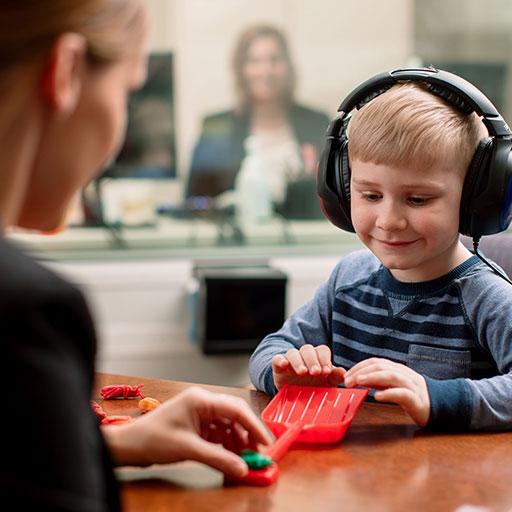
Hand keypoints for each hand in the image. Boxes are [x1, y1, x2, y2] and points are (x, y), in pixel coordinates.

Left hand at [102, 387, 272, 476]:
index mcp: (200, 399)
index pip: (236, 408)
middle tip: (259, 453)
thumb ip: (218, 458)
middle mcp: (202, 402)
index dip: (254, 425)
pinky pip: (217, 433)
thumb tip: (243, 469)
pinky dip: (226, 445)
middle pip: (234, 415)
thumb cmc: (152, 439)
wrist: (129, 446)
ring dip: (237, 441)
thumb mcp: (188, 449)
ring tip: (245, 458)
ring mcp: (198, 413)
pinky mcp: (195, 425)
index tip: (266, 442)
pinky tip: (231, 457)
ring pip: (227, 425)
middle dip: (247, 434)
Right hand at [272, 344, 345, 389]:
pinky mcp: (278, 366)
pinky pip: (277, 358)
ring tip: (303, 372)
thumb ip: (335, 377)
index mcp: (317, 357)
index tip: (327, 371)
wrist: (293, 395)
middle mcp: (304, 356)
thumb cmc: (313, 386)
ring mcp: (290, 360)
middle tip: (316, 373)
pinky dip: (280, 359)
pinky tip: (284, 364)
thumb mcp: (326, 383)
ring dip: (298, 361)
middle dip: (313, 360)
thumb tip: (344, 373)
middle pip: (308, 349)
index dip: (325, 359)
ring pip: (293, 353)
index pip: (322, 350)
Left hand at [344, 358, 430, 426]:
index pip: (376, 362)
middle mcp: (404, 374)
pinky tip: (377, 396)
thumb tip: (359, 378)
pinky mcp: (417, 400)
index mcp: (398, 369)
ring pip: (391, 376)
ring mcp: (412, 386)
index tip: (347, 374)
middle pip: (381, 367)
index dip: (360, 366)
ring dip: (373, 377)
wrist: (440, 407)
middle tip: (348, 380)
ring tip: (359, 382)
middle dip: (362, 371)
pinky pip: (402, 394)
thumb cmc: (413, 396)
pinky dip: (389, 393)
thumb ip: (380, 380)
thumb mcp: (394, 385)